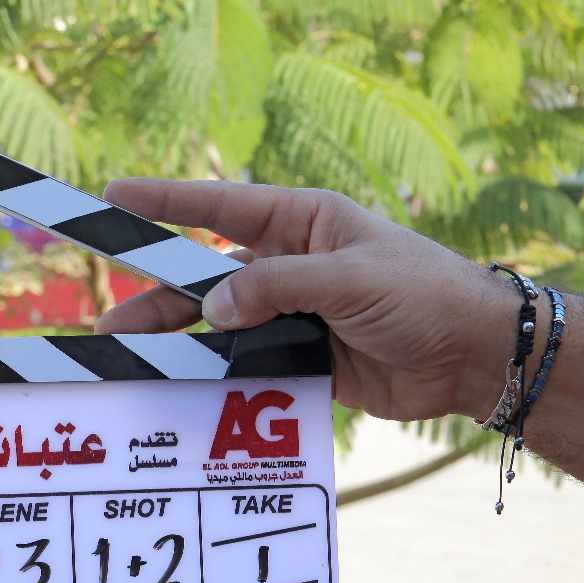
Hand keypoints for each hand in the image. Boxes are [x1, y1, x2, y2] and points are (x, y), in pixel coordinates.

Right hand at [95, 179, 515, 421]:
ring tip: (129, 356)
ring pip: (219, 326)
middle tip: (109, 319)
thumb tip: (211, 310)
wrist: (474, 357)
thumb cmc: (423, 294)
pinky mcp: (302, 359)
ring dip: (177, 341)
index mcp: (302, 223)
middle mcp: (289, 265)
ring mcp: (292, 315)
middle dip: (158, 296)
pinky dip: (215, 376)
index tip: (114, 194)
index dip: (166, 201)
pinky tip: (181, 387)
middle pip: (207, 278)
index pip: (220, 206)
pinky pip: (245, 365)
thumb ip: (277, 288)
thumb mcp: (349, 278)